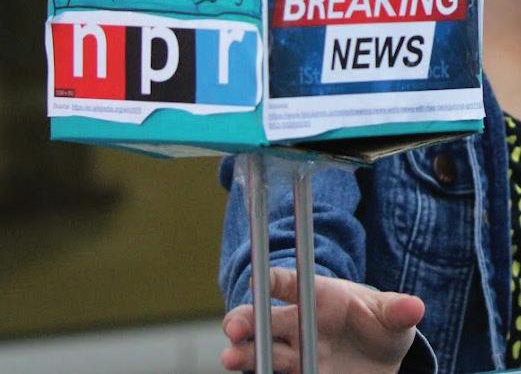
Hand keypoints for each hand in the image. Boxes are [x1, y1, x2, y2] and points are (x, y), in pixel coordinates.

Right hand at [221, 268, 424, 373]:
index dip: (272, 280)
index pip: (288, 281)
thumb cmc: (379, 323)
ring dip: (245, 352)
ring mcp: (296, 351)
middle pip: (264, 316)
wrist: (378, 356)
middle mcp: (298, 321)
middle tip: (233, 329)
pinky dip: (262, 373)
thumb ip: (397, 311)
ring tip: (230, 358)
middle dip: (245, 320)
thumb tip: (414, 306)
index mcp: (316, 295)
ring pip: (263, 349)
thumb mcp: (391, 317)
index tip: (258, 280)